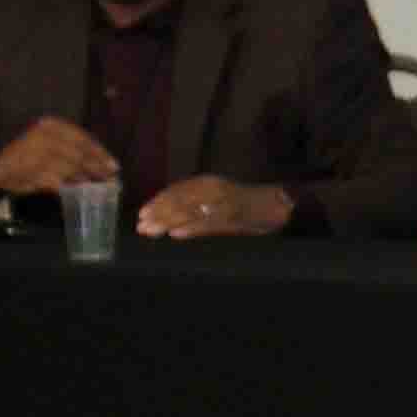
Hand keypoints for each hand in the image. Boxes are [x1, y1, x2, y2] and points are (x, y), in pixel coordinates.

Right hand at [0, 116, 118, 195]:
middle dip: (95, 167)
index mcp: (51, 125)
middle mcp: (43, 134)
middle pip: (77, 152)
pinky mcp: (27, 168)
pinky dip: (65, 185)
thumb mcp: (51, 146)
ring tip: (91, 185)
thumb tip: (102, 165)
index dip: (99, 152)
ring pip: (67, 166)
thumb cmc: (28, 156)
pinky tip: (73, 189)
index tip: (114, 166)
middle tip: (108, 178)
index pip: (81, 138)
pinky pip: (53, 179)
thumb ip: (73, 152)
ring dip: (82, 177)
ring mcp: (34, 150)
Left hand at [137, 175, 292, 237]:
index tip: (142, 213)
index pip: (177, 191)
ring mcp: (222, 203)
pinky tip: (175, 234)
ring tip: (151, 231)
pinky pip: (207, 223)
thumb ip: (195, 202)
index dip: (158, 202)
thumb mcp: (217, 196)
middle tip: (141, 225)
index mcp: (208, 182)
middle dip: (158, 213)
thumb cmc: (245, 202)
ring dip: (168, 222)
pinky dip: (190, 228)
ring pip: (189, 212)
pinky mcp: (232, 217)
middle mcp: (213, 189)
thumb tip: (169, 216)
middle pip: (179, 201)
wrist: (275, 204)